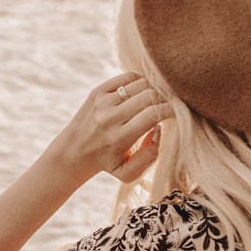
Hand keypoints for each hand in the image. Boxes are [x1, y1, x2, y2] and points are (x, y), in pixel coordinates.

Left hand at [50, 72, 175, 186]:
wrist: (73, 152)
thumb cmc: (107, 164)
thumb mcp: (128, 173)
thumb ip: (150, 156)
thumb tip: (159, 129)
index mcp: (119, 137)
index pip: (154, 114)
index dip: (172, 110)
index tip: (177, 113)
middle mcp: (110, 117)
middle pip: (150, 95)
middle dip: (165, 99)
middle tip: (169, 105)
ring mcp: (103, 101)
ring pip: (140, 83)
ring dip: (154, 90)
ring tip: (156, 100)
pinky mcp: (98, 91)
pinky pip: (128, 77)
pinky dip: (141, 81)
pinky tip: (142, 93)